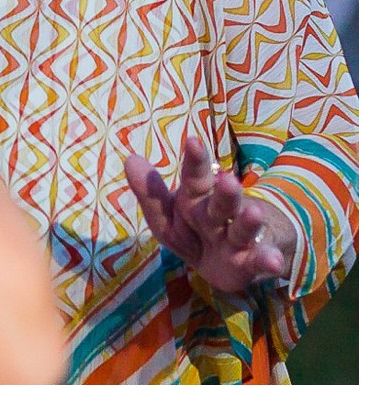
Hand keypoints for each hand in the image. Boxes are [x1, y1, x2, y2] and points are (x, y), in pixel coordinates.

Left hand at [124, 135, 292, 291]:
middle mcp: (220, 214)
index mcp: (197, 199)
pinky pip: (261, 261)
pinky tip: (274, 260)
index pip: (195, 179)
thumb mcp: (168, 218)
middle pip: (221, 203)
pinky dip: (268, 260)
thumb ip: (151, 194)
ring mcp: (240, 238)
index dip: (194, 162)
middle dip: (224, 193)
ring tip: (254, 212)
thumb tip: (130, 159)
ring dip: (248, 221)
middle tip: (228, 181)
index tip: (193, 141)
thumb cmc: (197, 232)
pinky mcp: (253, 263)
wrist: (237, 260)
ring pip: (243, 228)